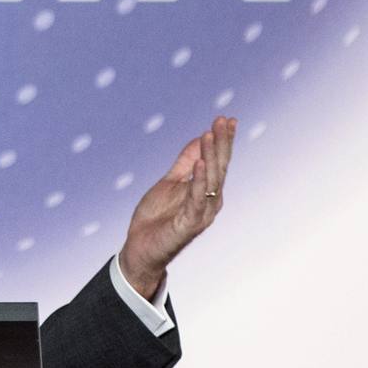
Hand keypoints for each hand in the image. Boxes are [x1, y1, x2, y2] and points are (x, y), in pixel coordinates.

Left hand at [119, 116, 236, 297]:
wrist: (141, 248)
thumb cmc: (156, 218)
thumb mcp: (169, 182)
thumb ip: (184, 162)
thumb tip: (200, 137)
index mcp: (206, 191)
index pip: (217, 161)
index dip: (223, 141)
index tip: (227, 119)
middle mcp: (209, 201)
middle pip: (218, 167)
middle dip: (221, 143)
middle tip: (223, 120)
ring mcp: (202, 213)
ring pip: (210, 180)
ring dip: (210, 156)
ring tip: (210, 134)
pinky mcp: (190, 224)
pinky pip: (196, 199)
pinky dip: (198, 180)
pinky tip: (199, 162)